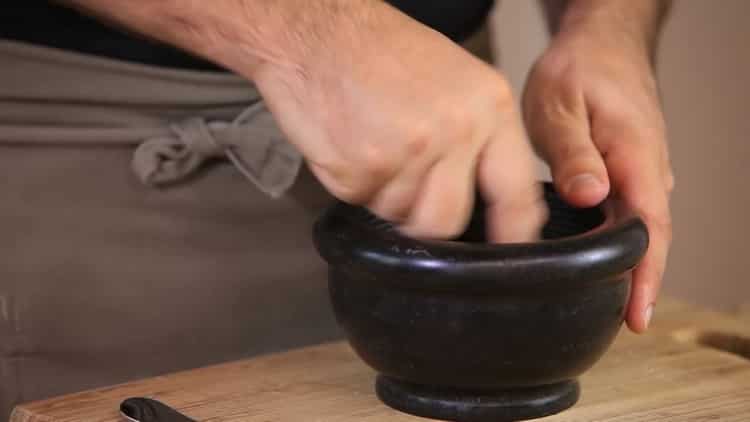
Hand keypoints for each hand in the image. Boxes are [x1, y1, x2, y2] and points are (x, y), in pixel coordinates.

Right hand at [251, 1, 545, 241]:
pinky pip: (363, 204)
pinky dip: (354, 184)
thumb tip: (484, 196)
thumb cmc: (381, 51)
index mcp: (489, 109)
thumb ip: (479, 139)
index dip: (513, 235)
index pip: (515, 194)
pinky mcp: (360, 171)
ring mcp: (406, 154)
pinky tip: (352, 143)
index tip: (508, 254)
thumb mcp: (457, 80)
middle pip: (447, 220)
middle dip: (424, 215)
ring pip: (401, 216)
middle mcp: (454, 133)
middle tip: (405, 178)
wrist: (317, 31)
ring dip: (386, 196)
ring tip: (375, 144)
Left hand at [522, 30, 672, 331]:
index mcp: (635, 155)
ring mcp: (644, 170)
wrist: (600, 45)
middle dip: (640, 282)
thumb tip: (591, 196)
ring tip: (613, 303)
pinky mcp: (632, 170)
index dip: (645, 276)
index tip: (638, 315)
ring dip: (632, 264)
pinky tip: (604, 259)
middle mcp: (649, 168)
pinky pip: (633, 213)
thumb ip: (574, 152)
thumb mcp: (560, 105)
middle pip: (651, 236)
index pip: (649, 227)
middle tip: (623, 323)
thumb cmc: (578, 70)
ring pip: (643, 227)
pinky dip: (623, 241)